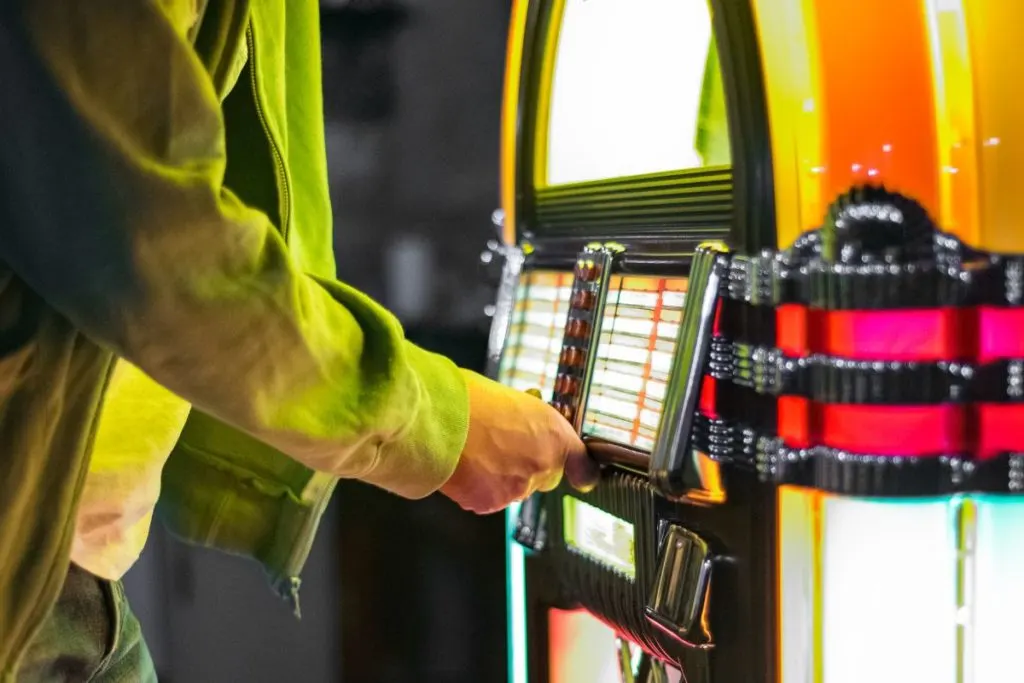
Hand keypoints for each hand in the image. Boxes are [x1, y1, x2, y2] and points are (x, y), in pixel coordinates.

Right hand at [440, 370, 598, 513]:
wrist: (437, 417)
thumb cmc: (470, 399)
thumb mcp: (515, 400)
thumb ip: (530, 422)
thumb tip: (526, 427)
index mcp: (554, 434)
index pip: (583, 465)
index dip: (581, 471)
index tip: (583, 477)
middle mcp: (542, 464)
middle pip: (545, 478)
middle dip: (529, 469)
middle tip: (502, 449)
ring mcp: (517, 488)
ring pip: (514, 490)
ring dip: (500, 478)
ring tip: (475, 452)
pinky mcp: (490, 503)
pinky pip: (488, 500)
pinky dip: (477, 488)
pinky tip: (464, 467)